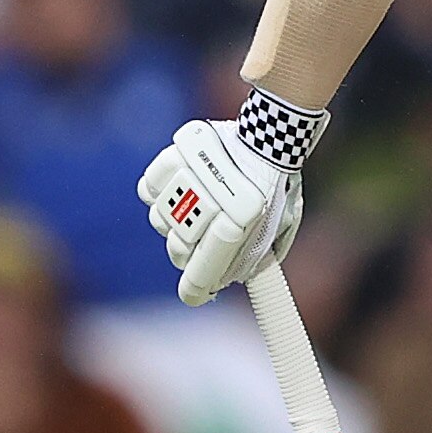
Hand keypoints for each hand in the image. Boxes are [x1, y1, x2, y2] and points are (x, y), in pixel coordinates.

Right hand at [138, 115, 304, 304]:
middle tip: (201, 242)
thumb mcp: (282, 224)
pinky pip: (149, 188)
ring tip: (196, 207)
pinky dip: (159, 192)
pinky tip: (179, 188)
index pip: (203, 271)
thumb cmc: (278, 185)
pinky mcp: (175, 156)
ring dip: (174, 222)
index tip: (194, 295)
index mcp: (243, 222)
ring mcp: (190, 178)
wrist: (270, 138)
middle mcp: (213, 202)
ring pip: (160, 220)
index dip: (196, 289)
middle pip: (178, 249)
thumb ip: (261, 255)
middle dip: (187, 253)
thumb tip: (236, 280)